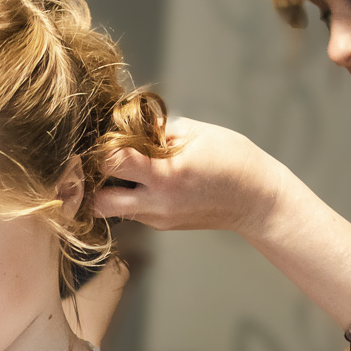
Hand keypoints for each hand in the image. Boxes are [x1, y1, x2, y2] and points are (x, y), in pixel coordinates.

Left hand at [90, 116, 275, 234]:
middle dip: (93, 180)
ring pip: (111, 210)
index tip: (108, 135)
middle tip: (102, 160)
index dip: (102, 146)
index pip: (111, 162)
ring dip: (109, 189)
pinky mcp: (162, 225)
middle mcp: (157, 202)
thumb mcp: (195, 132)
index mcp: (166, 174)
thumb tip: (125, 126)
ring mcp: (158, 218)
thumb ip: (156, 131)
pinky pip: (132, 210)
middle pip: (97, 202)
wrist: (257, 200)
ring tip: (123, 168)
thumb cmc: (232, 158)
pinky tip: (143, 179)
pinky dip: (129, 194)